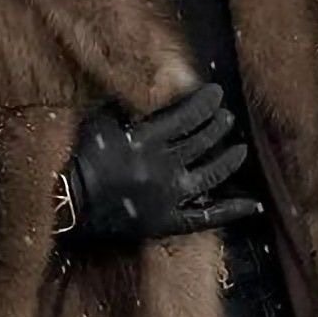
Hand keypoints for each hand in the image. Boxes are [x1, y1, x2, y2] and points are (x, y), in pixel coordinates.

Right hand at [58, 79, 263, 246]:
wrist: (65, 203)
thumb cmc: (75, 159)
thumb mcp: (99, 123)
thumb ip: (127, 109)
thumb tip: (148, 94)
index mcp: (146, 140)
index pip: (188, 116)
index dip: (206, 103)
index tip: (217, 94)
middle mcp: (164, 167)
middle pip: (202, 142)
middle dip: (219, 126)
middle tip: (227, 118)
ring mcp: (169, 197)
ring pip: (210, 175)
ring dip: (228, 160)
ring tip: (239, 150)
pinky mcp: (167, 222)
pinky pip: (206, 218)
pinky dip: (231, 210)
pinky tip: (253, 203)